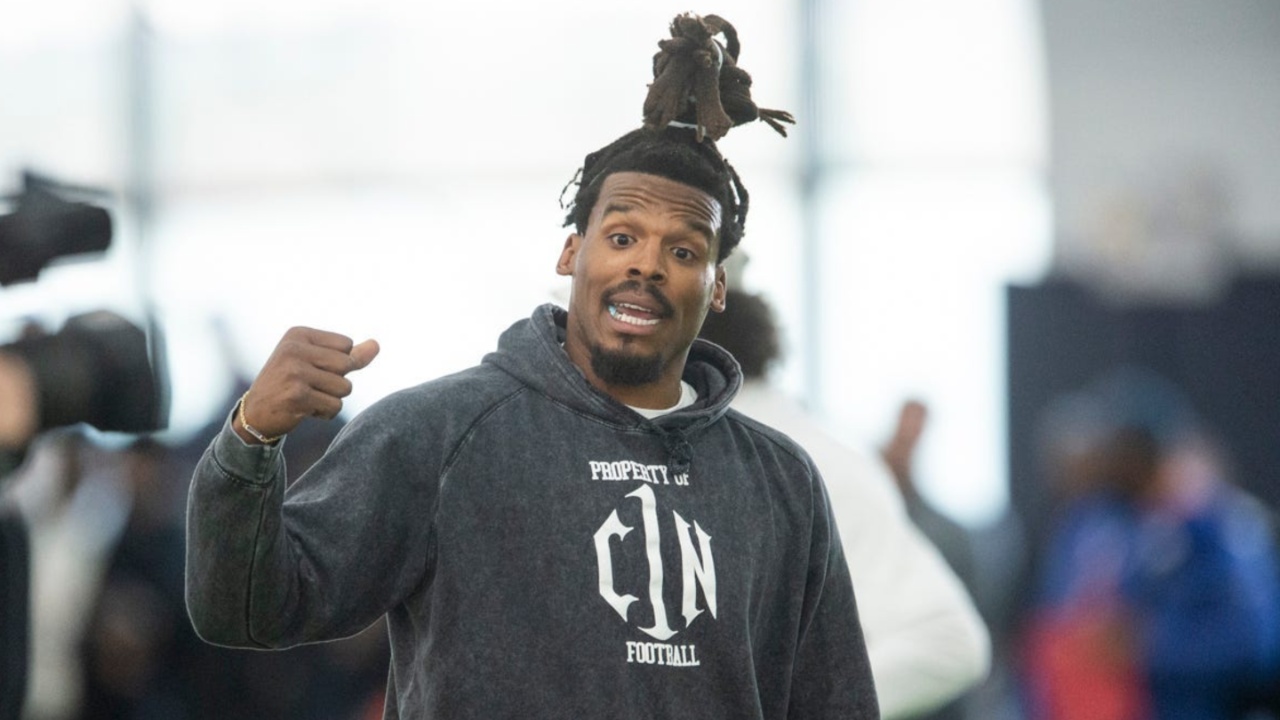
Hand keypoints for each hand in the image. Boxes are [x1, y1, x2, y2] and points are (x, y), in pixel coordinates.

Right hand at [234, 327, 379, 443]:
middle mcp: (294, 349)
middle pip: (348, 363)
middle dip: (337, 380)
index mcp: (298, 334)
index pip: (347, 344)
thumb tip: (376, 345)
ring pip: (345, 387)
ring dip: (331, 398)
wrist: (255, 414)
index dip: (338, 362)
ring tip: (307, 397)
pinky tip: (305, 410)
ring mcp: (295, 372)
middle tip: (310, 385)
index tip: (311, 368)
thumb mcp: (315, 361)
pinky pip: (335, 406)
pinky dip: (325, 413)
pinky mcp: (298, 396)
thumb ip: (348, 354)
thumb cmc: (290, 383)